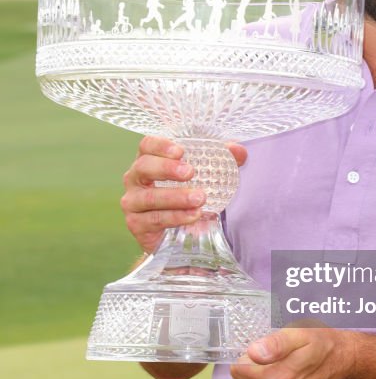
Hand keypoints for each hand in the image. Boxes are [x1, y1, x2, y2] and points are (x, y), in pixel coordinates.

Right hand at [121, 135, 246, 254]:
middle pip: (143, 167)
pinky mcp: (137, 224)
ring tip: (200, 198)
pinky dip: (176, 216)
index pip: (147, 145)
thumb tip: (239, 151)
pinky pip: (155, 219)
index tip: (181, 151)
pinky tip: (194, 215)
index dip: (161, 146)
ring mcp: (133, 202)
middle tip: (190, 172)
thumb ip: (222, 160)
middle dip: (167, 168)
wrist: (176, 233)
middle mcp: (135, 179)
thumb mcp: (205, 175)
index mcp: (149, 160)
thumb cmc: (186, 194)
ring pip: (150, 197)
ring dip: (176, 197)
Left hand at [230, 327, 358, 378]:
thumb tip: (253, 352)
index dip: (248, 356)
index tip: (263, 350)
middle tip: (274, 357)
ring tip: (282, 367)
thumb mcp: (300, 333)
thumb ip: (275, 343)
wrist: (345, 364)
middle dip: (252, 368)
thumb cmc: (322, 346)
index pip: (238, 370)